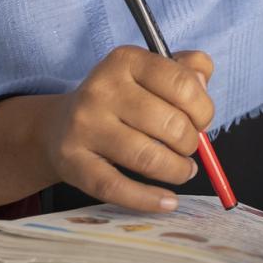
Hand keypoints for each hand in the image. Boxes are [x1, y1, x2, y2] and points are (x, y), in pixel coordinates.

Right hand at [35, 47, 214, 214]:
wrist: (59, 126)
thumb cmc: (120, 100)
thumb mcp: (150, 72)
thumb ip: (187, 69)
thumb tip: (202, 84)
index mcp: (126, 60)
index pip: (181, 83)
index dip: (203, 108)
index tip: (202, 121)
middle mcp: (101, 89)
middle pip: (169, 124)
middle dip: (190, 142)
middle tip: (188, 148)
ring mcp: (84, 126)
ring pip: (147, 158)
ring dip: (177, 171)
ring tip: (183, 171)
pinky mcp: (73, 162)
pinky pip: (117, 188)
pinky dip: (148, 199)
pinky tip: (168, 201)